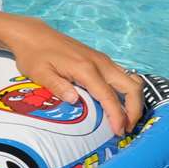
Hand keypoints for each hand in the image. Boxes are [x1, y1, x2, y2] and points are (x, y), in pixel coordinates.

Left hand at [0, 16, 143, 132]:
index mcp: (86, 69)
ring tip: (125, 120)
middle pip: (132, 87)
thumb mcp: (40, 73)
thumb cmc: (34, 55)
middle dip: (135, 110)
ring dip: (134, 101)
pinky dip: (127, 92)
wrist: (34, 34)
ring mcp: (103, 60)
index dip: (117, 116)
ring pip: (132, 80)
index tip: (119, 133)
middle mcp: (100, 63)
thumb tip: (74, 101)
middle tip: (127, 129)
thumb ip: (58, 87)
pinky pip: (123, 76)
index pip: (109, 96)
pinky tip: (118, 104)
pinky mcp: (101, 60)